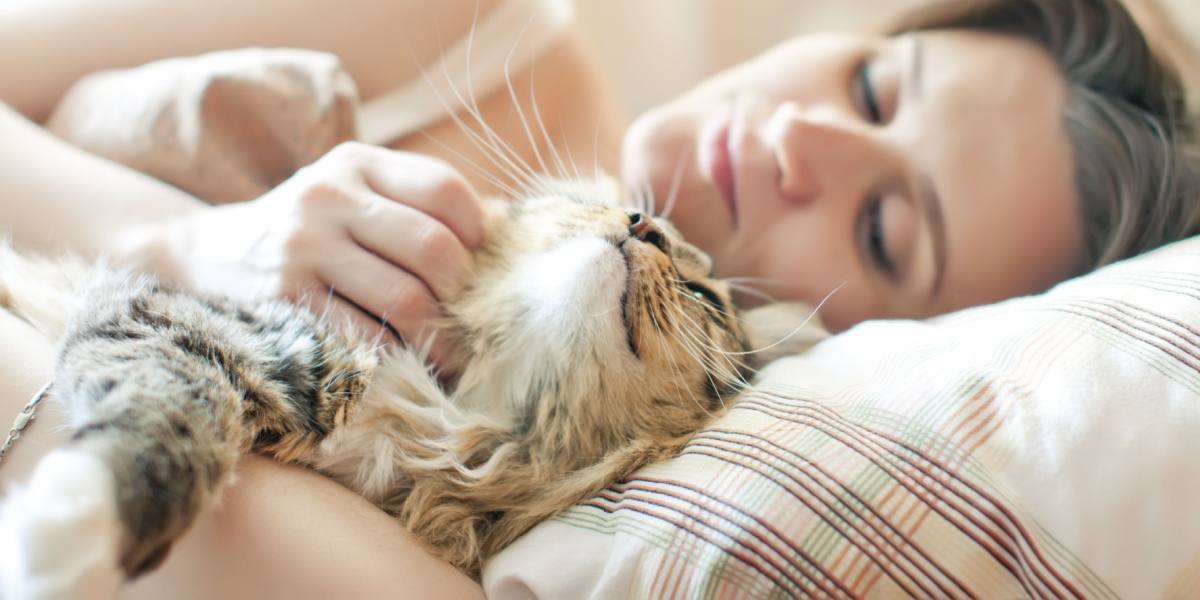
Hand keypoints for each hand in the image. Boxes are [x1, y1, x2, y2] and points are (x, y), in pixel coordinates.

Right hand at [148, 142, 484, 365]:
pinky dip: (397, 360)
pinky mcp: (285, 300)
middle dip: (463, 298)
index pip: (446, 191)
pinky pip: (367, 339)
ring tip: (449, 356)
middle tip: (470, 325)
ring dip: (439, 340)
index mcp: (357, 162)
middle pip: (436, 250)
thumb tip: (502, 240)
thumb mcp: (349, 193)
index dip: (478, 236)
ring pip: (408, 301)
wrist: (197, 256)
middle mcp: (330, 196)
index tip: (479, 270)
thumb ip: (412, 206)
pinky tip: (405, 366)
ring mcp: (304, 247)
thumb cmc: (302, 233)